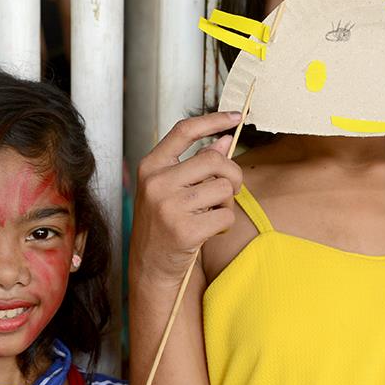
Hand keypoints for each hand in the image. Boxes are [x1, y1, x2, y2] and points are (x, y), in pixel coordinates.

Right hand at [131, 113, 244, 282]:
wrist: (150, 267)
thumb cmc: (163, 225)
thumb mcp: (171, 189)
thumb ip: (195, 163)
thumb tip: (223, 140)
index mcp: (151, 167)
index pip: (184, 131)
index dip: (213, 120)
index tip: (235, 117)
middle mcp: (156, 183)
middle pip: (214, 160)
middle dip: (232, 175)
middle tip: (230, 191)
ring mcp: (169, 206)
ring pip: (224, 188)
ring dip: (227, 202)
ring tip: (211, 214)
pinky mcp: (184, 229)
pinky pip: (226, 215)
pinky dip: (225, 224)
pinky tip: (210, 231)